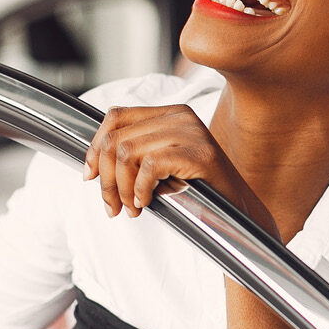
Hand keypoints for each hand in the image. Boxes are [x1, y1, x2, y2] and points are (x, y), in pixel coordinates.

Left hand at [84, 103, 276, 233]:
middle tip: (112, 207)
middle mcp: (179, 116)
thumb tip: (93, 165)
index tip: (90, 177)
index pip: (115, 116)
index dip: (94, 148)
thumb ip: (134, 156)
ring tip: (131, 208)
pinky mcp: (199, 153)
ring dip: (122, 188)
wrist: (238, 214)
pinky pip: (150, 165)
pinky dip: (141, 189)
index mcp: (169, 113)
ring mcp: (191, 132)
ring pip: (128, 152)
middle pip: (116, 138)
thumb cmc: (198, 193)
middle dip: (106, 179)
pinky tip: (147, 203)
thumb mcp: (160, 167)